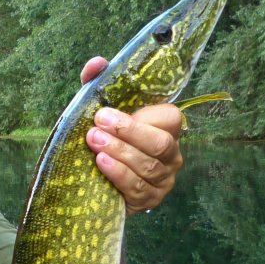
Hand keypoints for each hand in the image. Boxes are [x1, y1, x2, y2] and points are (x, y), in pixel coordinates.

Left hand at [81, 57, 184, 212]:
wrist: (93, 182)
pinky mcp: (149, 200)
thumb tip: (96, 63)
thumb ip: (97, 84)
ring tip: (94, 144)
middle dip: (128, 134)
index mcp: (164, 128)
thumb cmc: (104, 139)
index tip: (105, 112)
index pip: (170, 117)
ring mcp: (163, 179)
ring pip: (149, 166)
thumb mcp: (100, 112)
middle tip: (97, 127)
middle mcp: (170, 153)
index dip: (142, 116)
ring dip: (120, 153)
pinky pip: (138, 188)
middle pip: (160, 143)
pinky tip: (102, 164)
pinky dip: (119, 175)